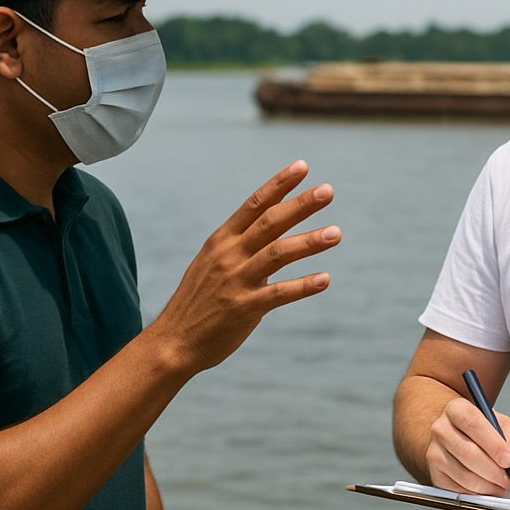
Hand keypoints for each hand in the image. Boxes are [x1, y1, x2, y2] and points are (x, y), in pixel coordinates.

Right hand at [146, 160, 339, 376]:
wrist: (173, 342)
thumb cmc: (199, 300)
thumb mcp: (213, 263)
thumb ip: (241, 246)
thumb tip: (273, 229)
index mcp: (221, 241)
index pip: (254, 204)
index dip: (279, 185)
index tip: (302, 166)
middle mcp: (228, 255)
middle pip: (269, 222)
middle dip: (300, 205)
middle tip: (328, 191)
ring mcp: (235, 281)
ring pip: (278, 253)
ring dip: (309, 242)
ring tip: (337, 233)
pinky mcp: (244, 308)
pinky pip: (278, 293)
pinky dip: (303, 285)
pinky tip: (325, 279)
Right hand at [426, 399, 509, 496]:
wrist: (463, 438)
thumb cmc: (485, 430)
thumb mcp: (505, 424)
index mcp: (457, 409)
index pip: (472, 423)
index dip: (493, 444)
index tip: (509, 460)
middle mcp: (441, 429)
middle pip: (467, 452)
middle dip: (493, 470)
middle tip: (509, 479)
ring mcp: (434, 452)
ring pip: (463, 474)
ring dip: (487, 485)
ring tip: (502, 485)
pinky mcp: (435, 474)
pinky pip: (457, 489)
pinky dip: (477, 494)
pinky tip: (488, 489)